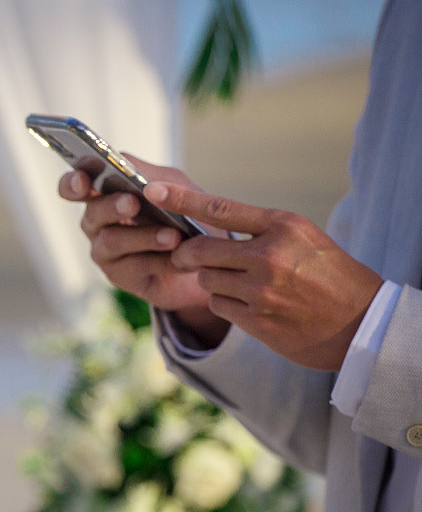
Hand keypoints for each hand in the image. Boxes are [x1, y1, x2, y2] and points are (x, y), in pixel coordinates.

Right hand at [57, 154, 230, 345]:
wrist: (207, 255)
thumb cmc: (184, 213)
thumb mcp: (173, 185)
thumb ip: (151, 175)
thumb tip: (128, 167)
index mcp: (104, 194)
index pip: (75, 187)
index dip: (72, 184)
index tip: (82, 181)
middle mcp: (98, 224)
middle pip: (93, 213)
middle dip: (112, 206)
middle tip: (132, 203)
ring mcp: (106, 252)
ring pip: (112, 241)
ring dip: (144, 236)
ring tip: (173, 235)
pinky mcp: (121, 277)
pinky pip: (135, 267)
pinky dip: (162, 261)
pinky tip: (183, 259)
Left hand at [144, 181, 383, 370]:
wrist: (360, 322)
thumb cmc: (328, 273)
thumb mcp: (302, 237)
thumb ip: (258, 230)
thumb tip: (206, 226)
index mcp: (282, 227)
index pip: (220, 209)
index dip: (181, 199)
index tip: (151, 189)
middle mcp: (269, 256)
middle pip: (199, 251)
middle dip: (187, 255)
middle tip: (186, 256)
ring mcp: (261, 291)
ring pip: (206, 281)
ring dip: (212, 281)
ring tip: (240, 283)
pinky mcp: (255, 320)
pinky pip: (218, 306)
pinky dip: (226, 304)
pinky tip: (249, 304)